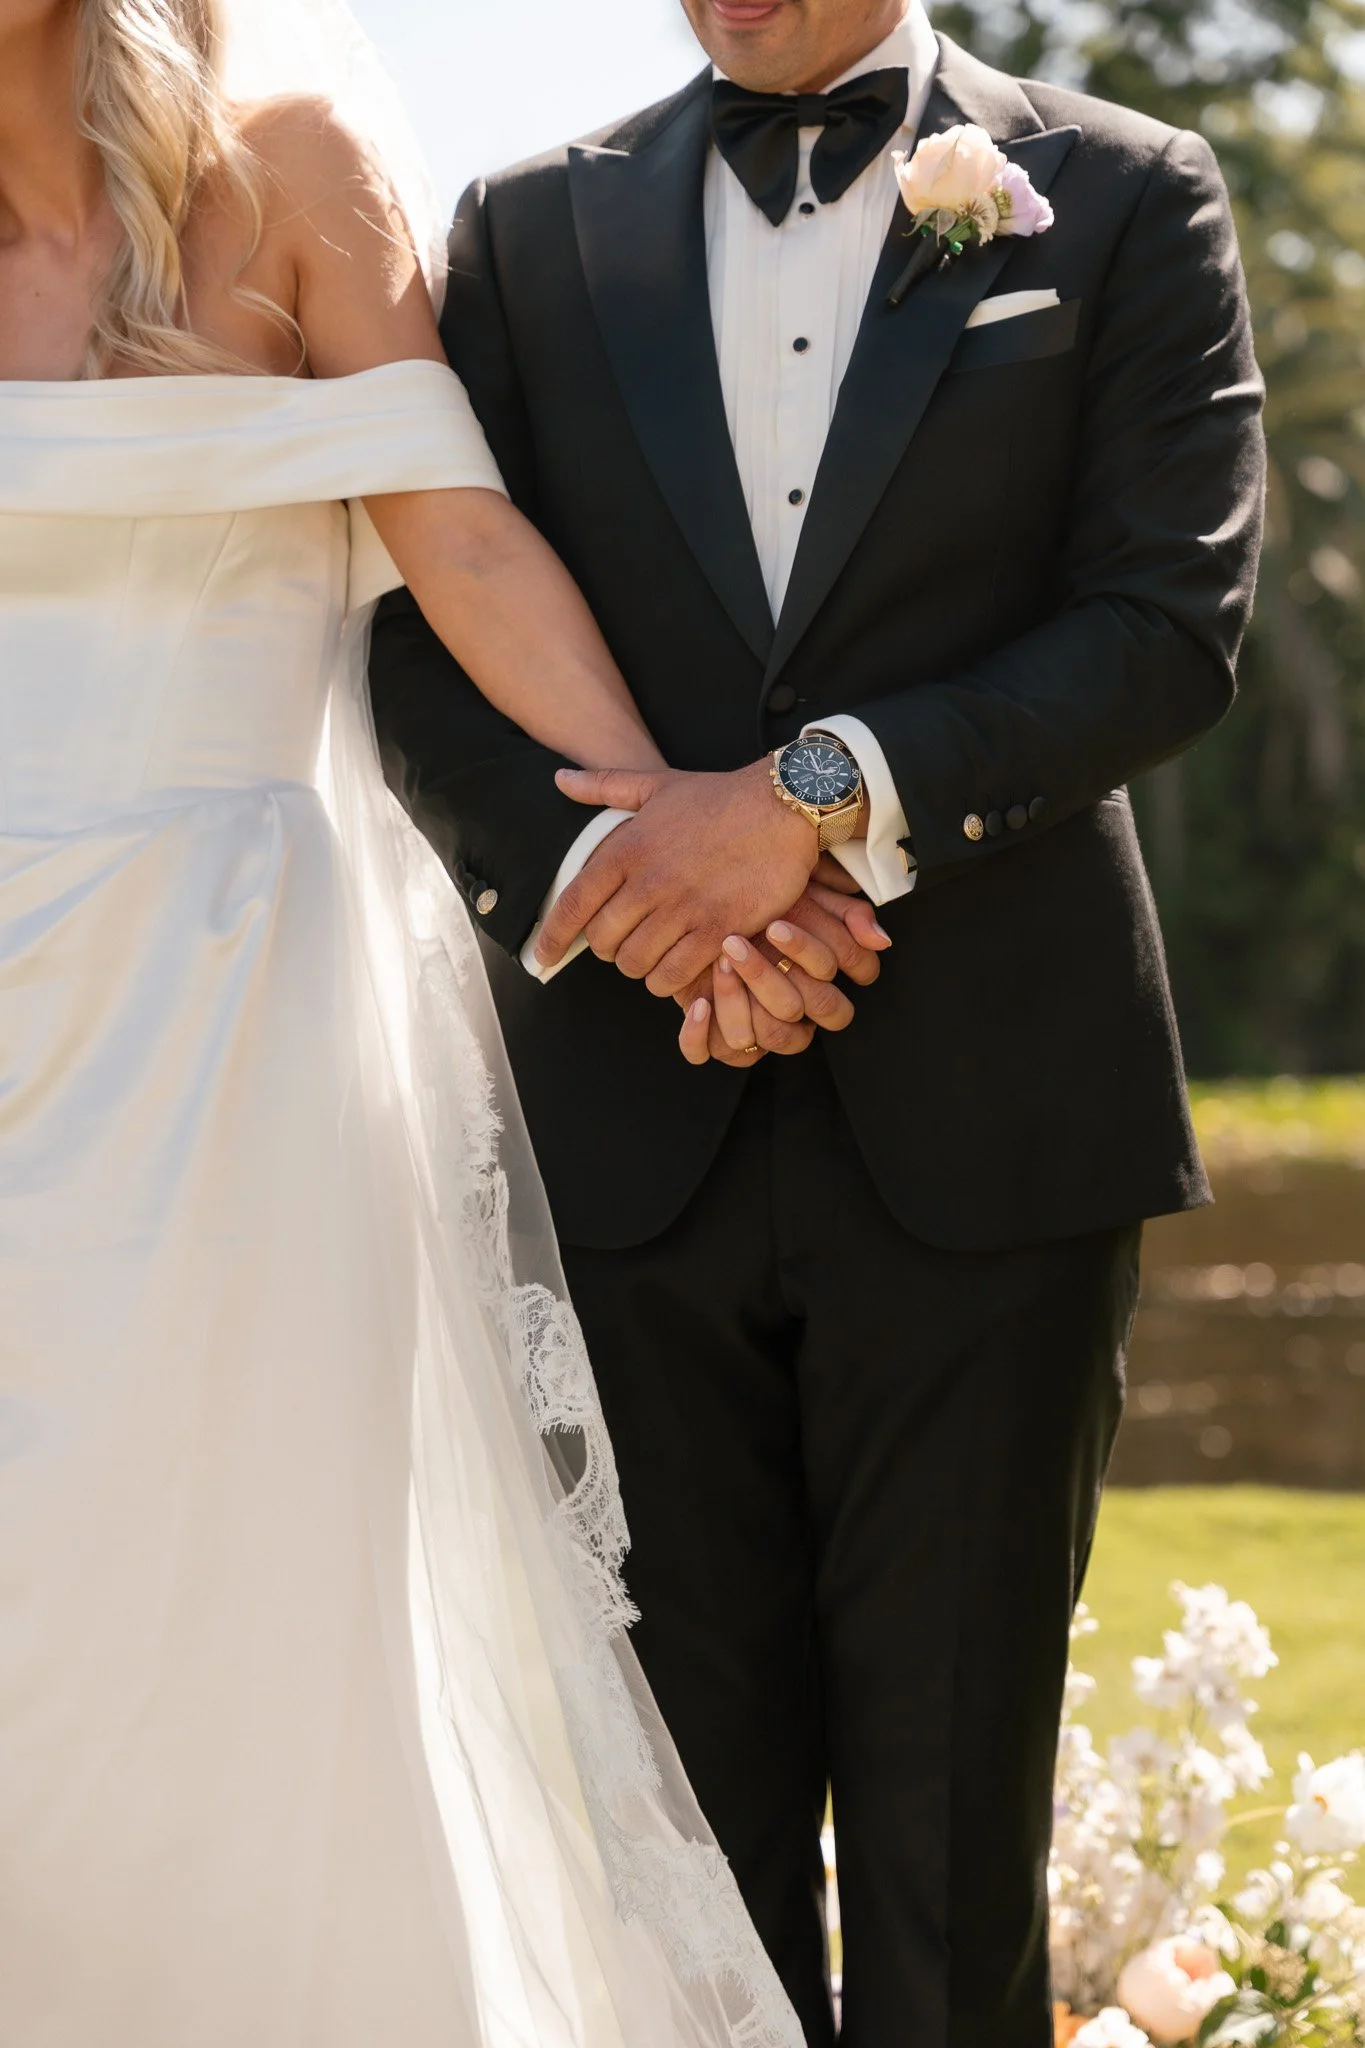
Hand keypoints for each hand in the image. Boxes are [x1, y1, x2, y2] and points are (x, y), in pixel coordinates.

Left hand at [537, 762, 819, 996]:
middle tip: (626, 942)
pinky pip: (676, 975)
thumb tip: (560, 779)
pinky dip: (672, 980)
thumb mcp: (657, 784)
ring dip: (641, 966)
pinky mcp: (718, 930)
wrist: (784, 805)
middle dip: (608, 949)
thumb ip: (604, 785)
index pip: (573, 904)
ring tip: (655, 954)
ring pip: (636, 964)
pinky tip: (681, 968)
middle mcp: (649, 881)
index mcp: (627, 847)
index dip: (551, 938)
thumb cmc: (720, 797)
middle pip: (603, 943)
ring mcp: (684, 908)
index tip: (540, 957)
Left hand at [677, 894, 891, 1068]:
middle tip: (736, 942)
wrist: (704, 908)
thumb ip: (848, 916)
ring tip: (719, 960)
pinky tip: (698, 1003)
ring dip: (733, 1001)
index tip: (777, 925)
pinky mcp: (710, 1036)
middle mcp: (787, 1020)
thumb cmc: (765, 905)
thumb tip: (880, 940)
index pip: (835, 1008)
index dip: (809, 966)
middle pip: (791, 1019)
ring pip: (752, 1038)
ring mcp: (750, 1031)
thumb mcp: (809, 900)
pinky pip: (705, 1053)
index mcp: (817, 996)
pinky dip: (697, 1035)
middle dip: (764, 980)